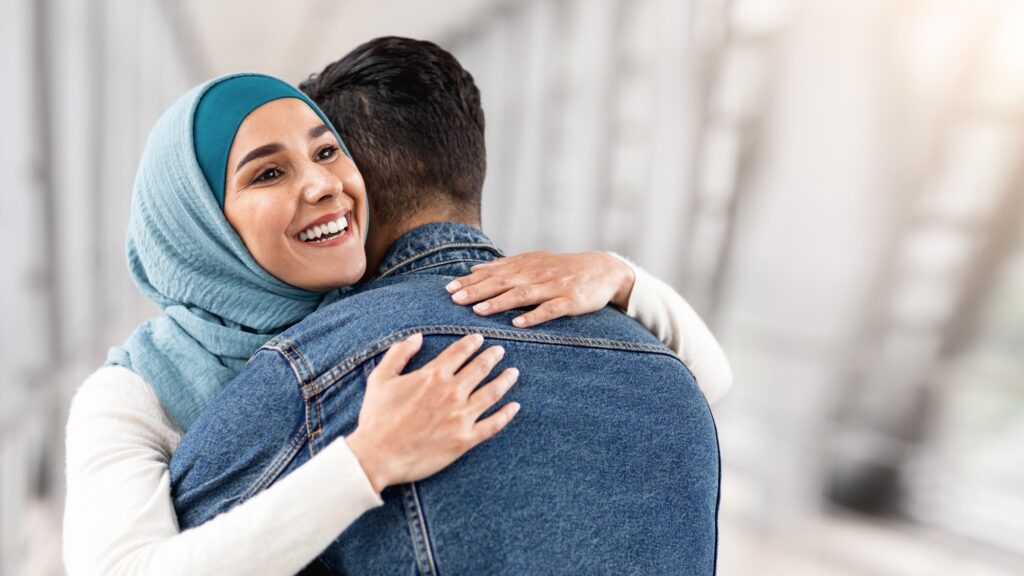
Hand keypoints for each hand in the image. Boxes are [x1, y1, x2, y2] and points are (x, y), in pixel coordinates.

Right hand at [345, 333, 520, 492]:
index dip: (472, 342)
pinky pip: (493, 425)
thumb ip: (399, 354)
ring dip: (505, 380)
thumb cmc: (376, 417)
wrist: (377, 456)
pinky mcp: (465, 439)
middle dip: (492, 356)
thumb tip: (416, 337)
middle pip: (480, 368)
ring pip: (492, 392)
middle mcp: (452, 392)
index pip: (459, 352)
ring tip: (514, 372)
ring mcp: (461, 416)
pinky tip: (515, 406)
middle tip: (500, 350)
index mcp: (433, 376)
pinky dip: (506, 414)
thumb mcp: (380, 379)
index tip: (479, 338)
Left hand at [444, 251, 635, 327]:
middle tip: (454, 299)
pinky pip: (551, 309)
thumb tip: (475, 269)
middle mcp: (537, 274)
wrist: (605, 269)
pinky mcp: (571, 301)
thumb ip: (506, 266)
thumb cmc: (566, 268)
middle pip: (503, 282)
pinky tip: (518, 323)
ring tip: (479, 311)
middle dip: (477, 290)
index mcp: (526, 265)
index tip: (448, 289)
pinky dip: (534, 316)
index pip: (493, 273)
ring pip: (523, 294)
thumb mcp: (536, 261)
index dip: (470, 281)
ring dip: (500, 302)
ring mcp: (554, 287)